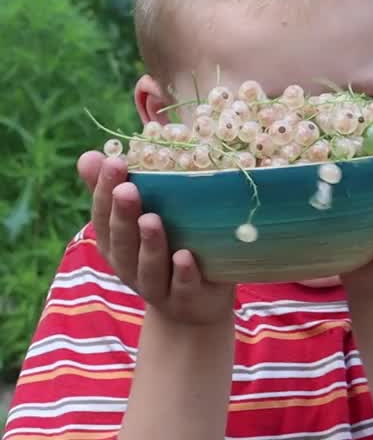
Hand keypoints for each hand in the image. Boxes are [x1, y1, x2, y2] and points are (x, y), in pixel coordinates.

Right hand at [77, 152, 235, 325]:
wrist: (193, 308)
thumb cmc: (166, 251)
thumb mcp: (139, 223)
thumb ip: (117, 191)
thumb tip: (90, 155)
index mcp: (116, 244)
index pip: (103, 216)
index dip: (104, 191)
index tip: (113, 161)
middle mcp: (130, 266)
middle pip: (121, 241)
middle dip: (123, 215)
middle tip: (127, 188)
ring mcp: (157, 286)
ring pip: (148, 266)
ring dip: (149, 243)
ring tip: (152, 219)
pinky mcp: (186, 299)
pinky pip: (182, 287)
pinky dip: (182, 273)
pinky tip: (185, 256)